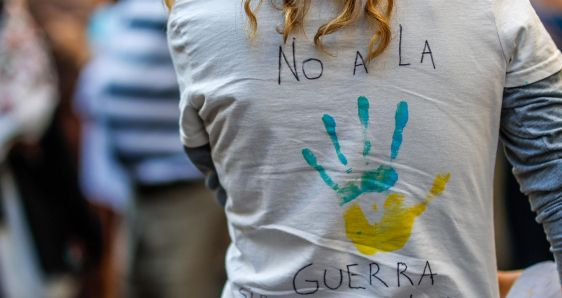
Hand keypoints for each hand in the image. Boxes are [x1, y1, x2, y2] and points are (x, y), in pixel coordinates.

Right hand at [302, 96, 450, 254]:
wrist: (376, 243)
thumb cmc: (397, 225)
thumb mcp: (417, 208)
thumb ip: (431, 191)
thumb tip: (447, 174)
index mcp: (387, 171)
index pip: (394, 143)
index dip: (397, 125)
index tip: (400, 104)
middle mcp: (368, 170)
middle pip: (366, 139)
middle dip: (363, 119)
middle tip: (361, 97)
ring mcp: (351, 178)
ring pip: (341, 150)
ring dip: (333, 134)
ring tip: (326, 115)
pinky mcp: (336, 190)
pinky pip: (324, 174)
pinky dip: (315, 162)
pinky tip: (306, 148)